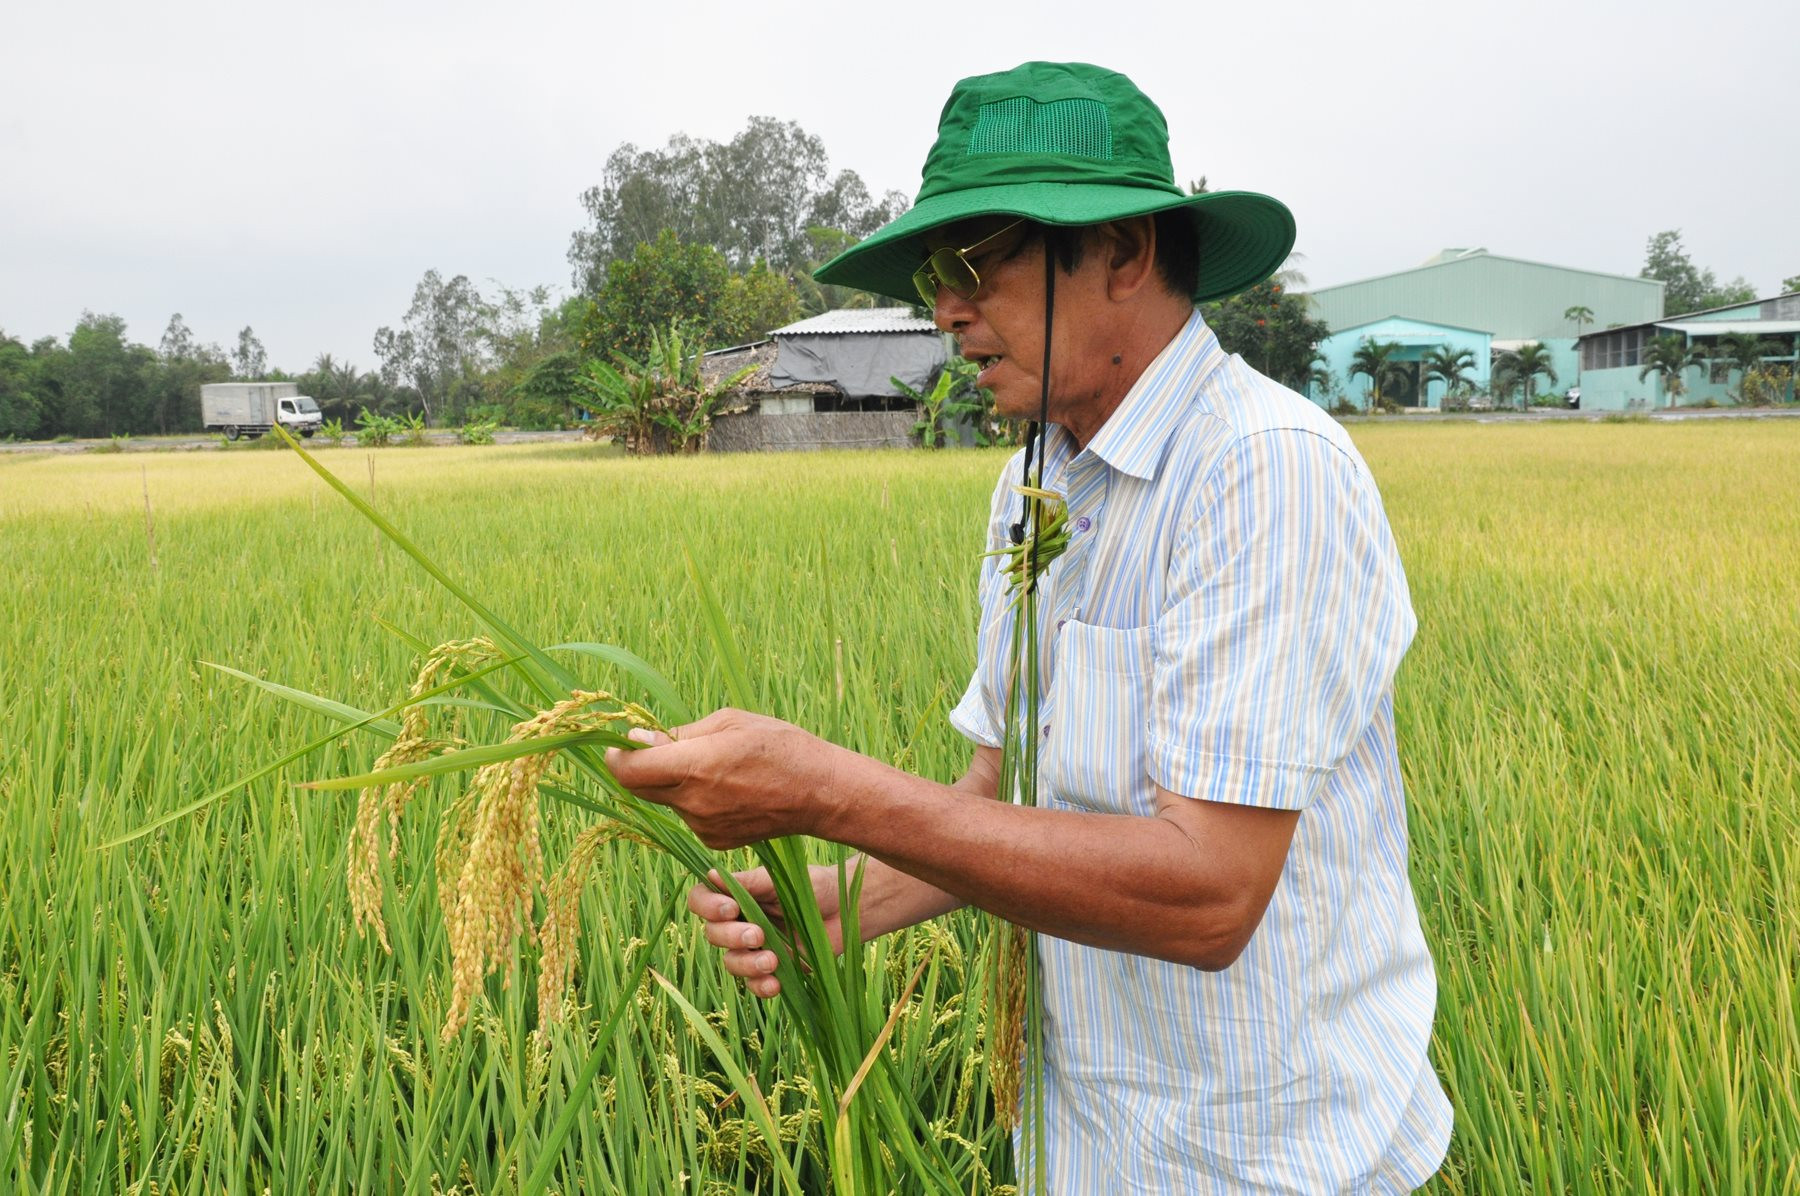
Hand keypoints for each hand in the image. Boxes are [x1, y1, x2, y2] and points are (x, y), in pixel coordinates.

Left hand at [605, 708, 847, 848]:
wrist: (819, 793)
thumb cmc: (779, 746)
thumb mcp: (729, 722)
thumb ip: (679, 734)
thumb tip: (638, 739)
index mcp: (695, 766)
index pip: (629, 770)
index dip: (616, 756)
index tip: (618, 743)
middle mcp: (693, 802)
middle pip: (639, 789)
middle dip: (640, 767)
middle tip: (658, 747)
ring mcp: (703, 826)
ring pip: (666, 800)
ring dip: (672, 782)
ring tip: (713, 765)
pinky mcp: (714, 841)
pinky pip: (688, 815)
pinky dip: (694, 799)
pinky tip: (727, 787)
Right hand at [690, 865, 846, 999]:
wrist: (847, 910)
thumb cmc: (815, 886)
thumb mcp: (783, 880)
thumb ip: (749, 881)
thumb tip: (710, 874)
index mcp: (737, 895)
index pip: (702, 900)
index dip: (707, 907)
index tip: (730, 909)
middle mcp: (739, 922)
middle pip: (714, 935)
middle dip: (731, 937)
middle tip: (758, 934)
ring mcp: (754, 948)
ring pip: (732, 963)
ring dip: (747, 964)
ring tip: (773, 960)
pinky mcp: (771, 970)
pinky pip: (754, 985)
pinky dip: (761, 986)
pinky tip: (775, 984)